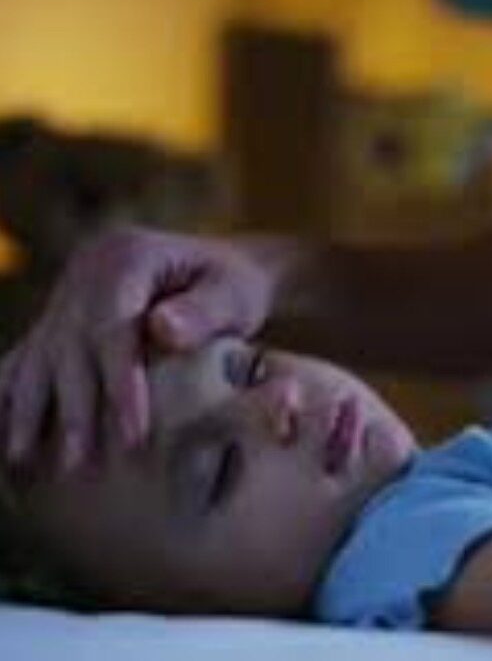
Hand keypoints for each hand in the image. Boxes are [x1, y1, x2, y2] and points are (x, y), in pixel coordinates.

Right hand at [0, 226, 274, 471]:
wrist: (220, 272)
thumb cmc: (236, 288)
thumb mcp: (236, 293)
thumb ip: (206, 311)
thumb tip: (162, 328)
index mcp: (127, 256)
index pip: (113, 325)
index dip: (120, 382)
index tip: (134, 434)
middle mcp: (86, 270)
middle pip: (70, 344)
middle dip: (73, 408)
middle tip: (81, 466)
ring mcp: (67, 293)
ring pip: (38, 354)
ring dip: (29, 410)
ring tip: (24, 461)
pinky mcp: (58, 318)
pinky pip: (24, 357)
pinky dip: (9, 394)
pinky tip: (1, 433)